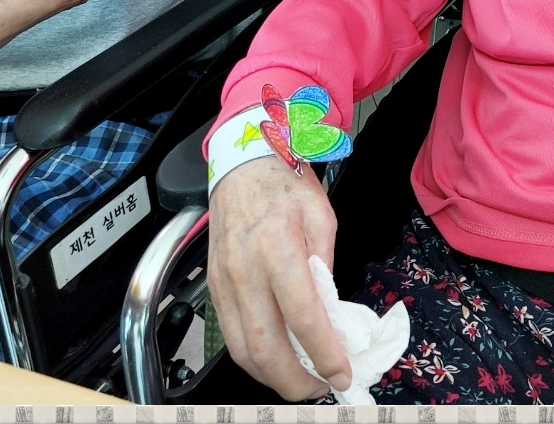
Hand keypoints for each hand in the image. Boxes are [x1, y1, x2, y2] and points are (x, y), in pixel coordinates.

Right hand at [208, 158, 349, 401]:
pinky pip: (229, 336)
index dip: (323, 352)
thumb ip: (325, 266)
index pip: (302, 316)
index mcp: (278, 249)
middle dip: (293, 380)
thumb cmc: (285, 186)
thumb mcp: (322, 218)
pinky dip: (252, 358)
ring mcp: (223, 283)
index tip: (341, 373)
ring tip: (300, 381)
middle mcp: (245, 272)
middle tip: (320, 388)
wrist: (242, 165)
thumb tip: (329, 313)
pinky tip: (274, 361)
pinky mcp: (213, 289)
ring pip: (241, 349)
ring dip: (271, 376)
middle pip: (264, 345)